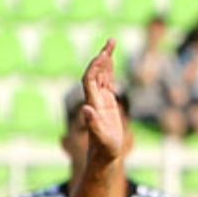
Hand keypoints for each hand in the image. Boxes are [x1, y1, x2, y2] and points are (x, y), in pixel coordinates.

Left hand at [79, 40, 124, 168]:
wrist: (104, 156)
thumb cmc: (105, 149)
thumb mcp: (101, 138)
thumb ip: (93, 124)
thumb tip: (85, 109)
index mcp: (93, 104)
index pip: (91, 79)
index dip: (96, 66)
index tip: (104, 53)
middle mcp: (95, 99)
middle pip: (95, 72)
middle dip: (102, 56)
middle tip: (112, 40)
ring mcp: (100, 100)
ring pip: (101, 75)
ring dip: (106, 60)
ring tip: (112, 44)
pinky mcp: (107, 104)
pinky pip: (107, 82)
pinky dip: (110, 70)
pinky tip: (112, 62)